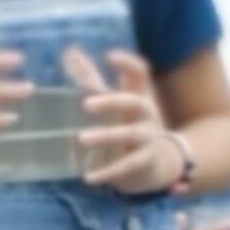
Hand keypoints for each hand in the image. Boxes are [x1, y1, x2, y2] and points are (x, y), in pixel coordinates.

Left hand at [74, 47, 189, 196]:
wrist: (160, 162)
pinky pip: (128, 166)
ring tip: (81, 139)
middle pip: (136, 102)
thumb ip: (92, 80)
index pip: (140, 74)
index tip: (109, 56)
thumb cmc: (128, 125)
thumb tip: (70, 52)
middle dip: (114, 101)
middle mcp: (146, 114)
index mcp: (137, 96)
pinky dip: (108, 171)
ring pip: (132, 134)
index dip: (128, 64)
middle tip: (86, 104)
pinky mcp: (145, 161)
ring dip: (107, 135)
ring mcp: (148, 138)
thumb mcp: (114, 102)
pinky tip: (88, 177)